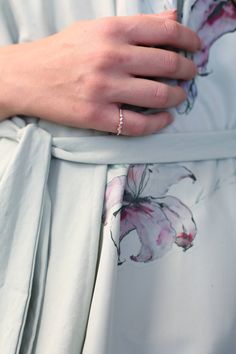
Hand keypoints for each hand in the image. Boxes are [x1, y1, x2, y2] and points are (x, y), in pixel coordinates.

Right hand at [1, 11, 200, 135]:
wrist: (28, 76)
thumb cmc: (63, 52)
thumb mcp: (97, 28)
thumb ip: (136, 26)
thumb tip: (171, 20)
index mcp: (112, 31)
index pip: (166, 31)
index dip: (189, 39)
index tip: (196, 47)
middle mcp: (110, 58)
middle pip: (168, 65)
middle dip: (188, 70)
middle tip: (190, 74)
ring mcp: (104, 89)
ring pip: (158, 96)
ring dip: (177, 97)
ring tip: (179, 96)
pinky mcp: (96, 116)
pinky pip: (137, 124)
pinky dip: (158, 123)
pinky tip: (165, 119)